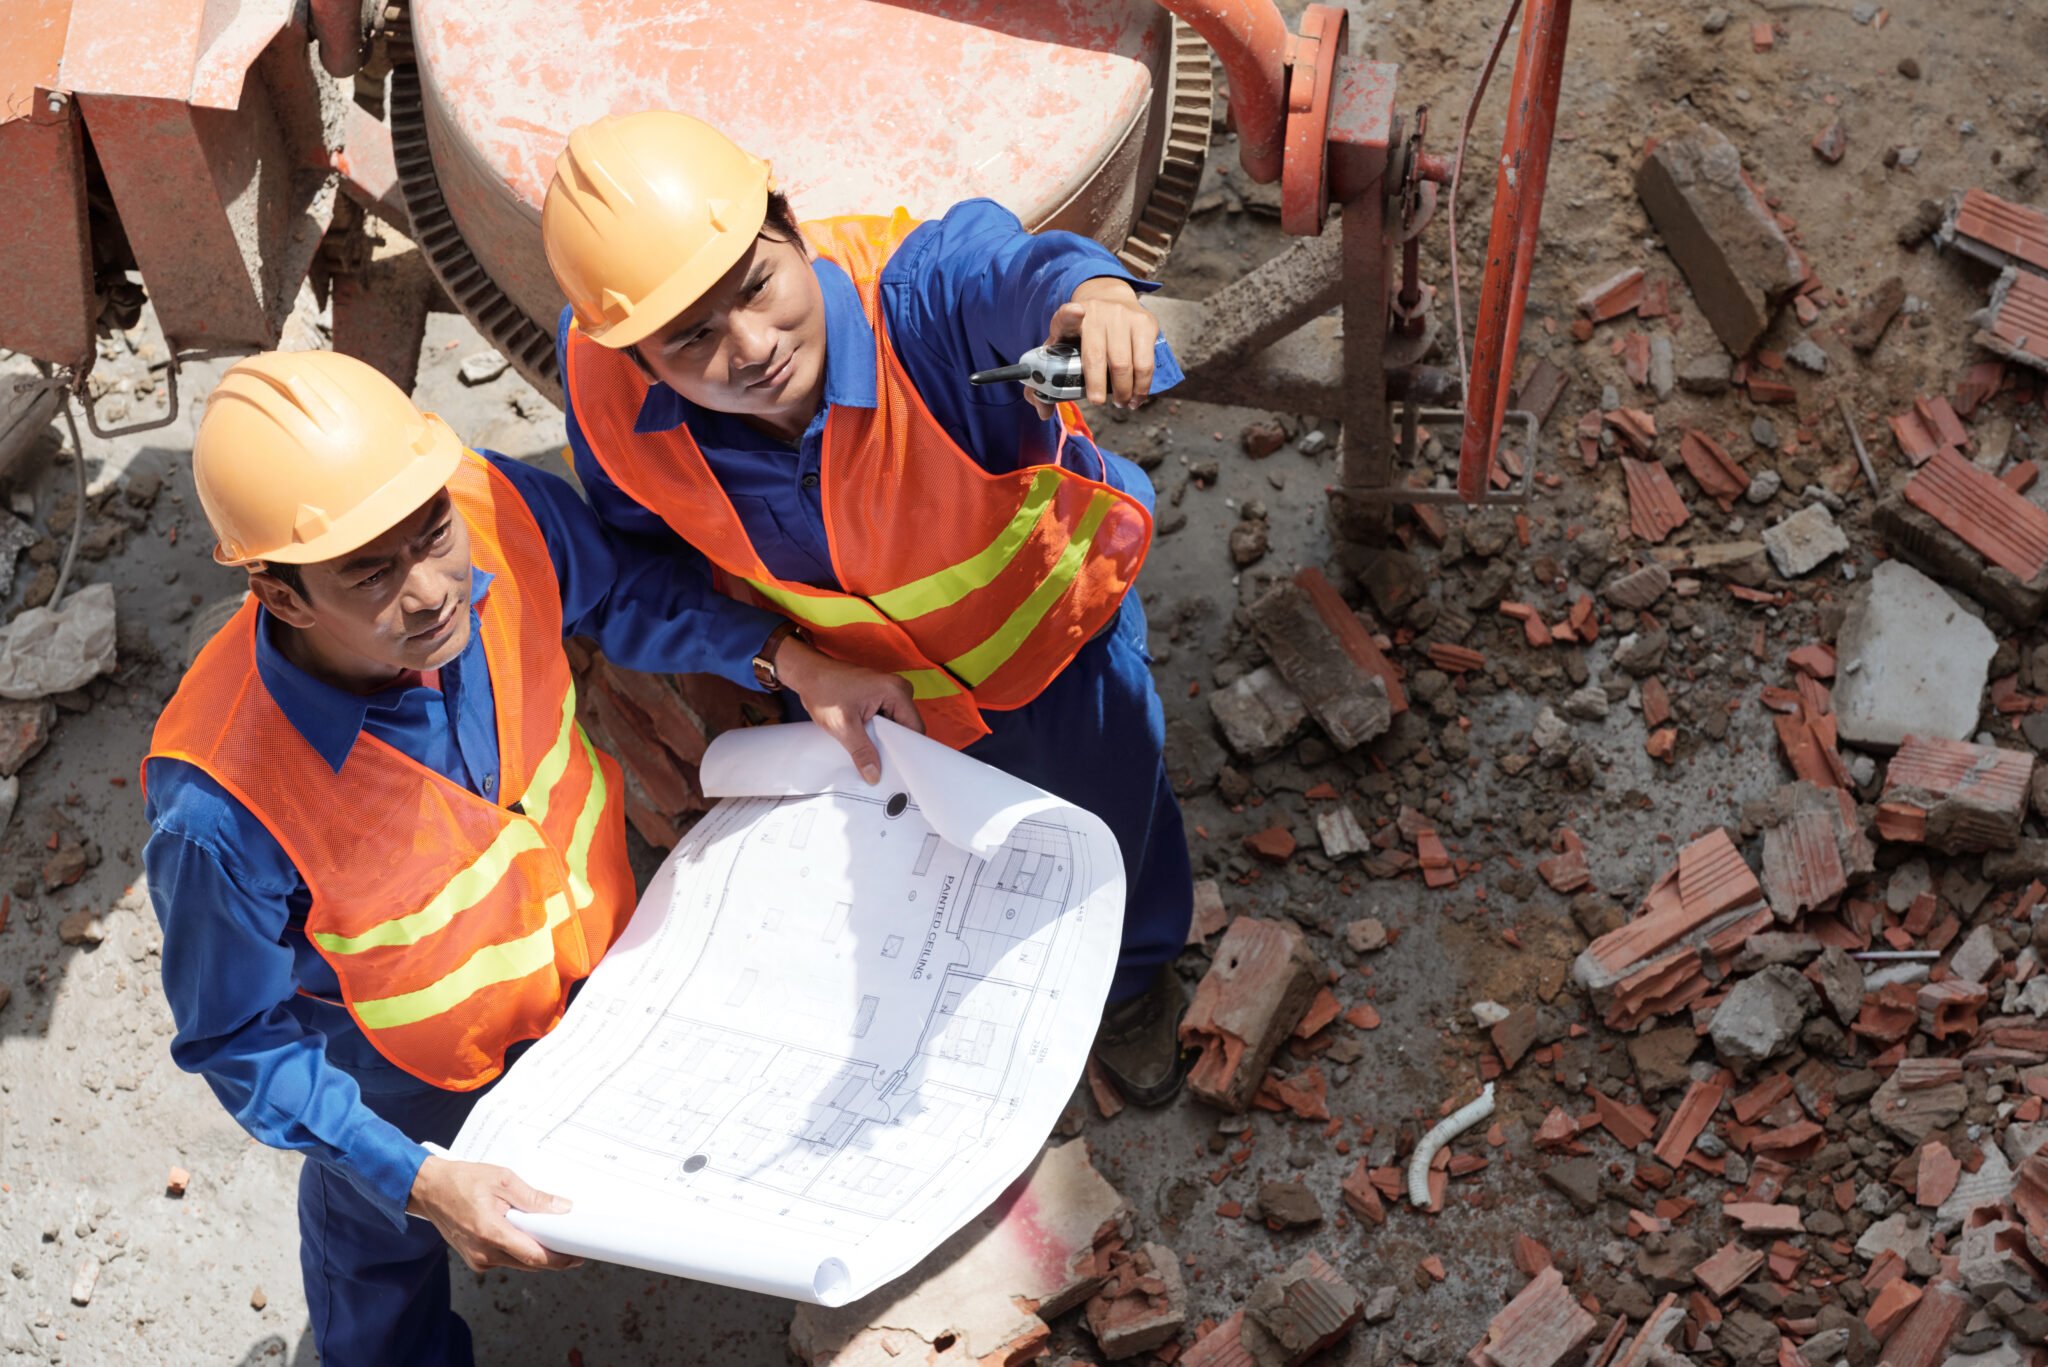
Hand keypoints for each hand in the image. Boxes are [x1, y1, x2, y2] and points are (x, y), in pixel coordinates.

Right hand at [407, 1155, 582, 1272]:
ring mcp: (477, 1259)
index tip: (577, 1256)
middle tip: (571, 1244)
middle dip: (552, 1256)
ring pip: (518, 1263)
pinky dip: (519, 1251)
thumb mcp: (503, 1180)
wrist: (429, 1190)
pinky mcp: (475, 1259)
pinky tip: (527, 1235)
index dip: (559, 1259)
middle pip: (529, 1263)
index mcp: (491, 1232)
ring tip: (551, 1235)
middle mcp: (483, 1253)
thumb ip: (534, 1198)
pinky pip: (505, 1260)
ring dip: (536, 1252)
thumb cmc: (462, 1181)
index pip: (533, 1256)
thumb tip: (562, 1209)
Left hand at [774, 639, 924, 782]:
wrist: (808, 673)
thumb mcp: (843, 726)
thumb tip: (874, 776)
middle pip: (907, 727)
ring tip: (871, 754)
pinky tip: (866, 742)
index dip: (907, 750)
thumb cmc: (823, 691)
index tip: (898, 770)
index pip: (914, 728)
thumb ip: (862, 752)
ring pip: (896, 725)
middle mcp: (899, 689)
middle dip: (894, 746)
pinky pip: (887, 719)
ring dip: (884, 739)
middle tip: (880, 766)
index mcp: (896, 691)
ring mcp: (890, 691)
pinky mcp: (881, 695)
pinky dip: (878, 731)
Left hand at [1032, 278, 1158, 417]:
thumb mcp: (1060, 343)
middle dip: (1098, 386)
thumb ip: (1046, 377)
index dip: (1070, 315)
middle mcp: (1097, 313)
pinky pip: (1145, 362)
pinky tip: (1138, 395)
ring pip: (1124, 364)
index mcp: (1069, 319)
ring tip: (1122, 402)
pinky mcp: (1144, 323)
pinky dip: (1142, 385)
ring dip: (1124, 391)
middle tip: (1097, 402)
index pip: (1066, 315)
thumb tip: (1043, 412)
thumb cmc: (1082, 332)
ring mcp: (1123, 317)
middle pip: (1097, 355)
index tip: (1076, 312)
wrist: (1110, 297)